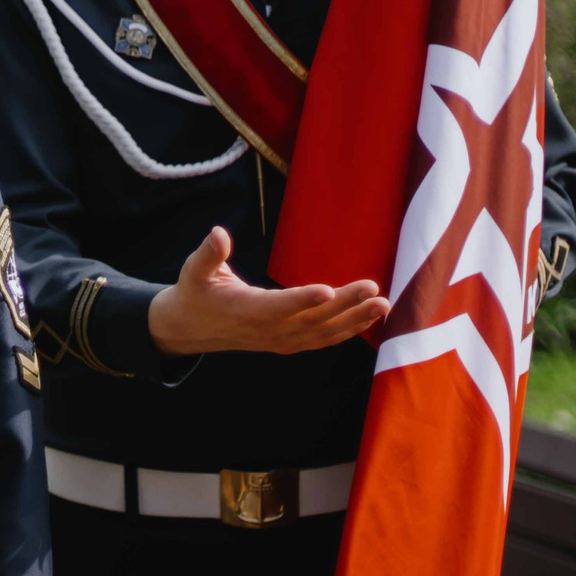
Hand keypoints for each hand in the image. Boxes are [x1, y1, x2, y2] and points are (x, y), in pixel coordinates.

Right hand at [145, 226, 388, 356]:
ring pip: (324, 333)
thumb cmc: (195, 292)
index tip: (328, 290)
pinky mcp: (289, 342)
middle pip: (312, 320)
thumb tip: (218, 233)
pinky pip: (323, 339)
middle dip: (345, 306)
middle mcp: (268, 330)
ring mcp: (281, 340)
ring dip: (355, 320)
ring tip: (383, 304)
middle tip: (374, 290)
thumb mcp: (194, 271)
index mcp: (246, 311)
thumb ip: (209, 254)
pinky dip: (348, 331)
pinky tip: (370, 318)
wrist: (192, 329)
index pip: (279, 306)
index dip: (303, 300)